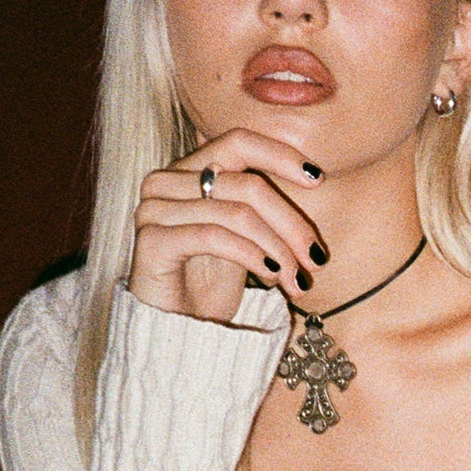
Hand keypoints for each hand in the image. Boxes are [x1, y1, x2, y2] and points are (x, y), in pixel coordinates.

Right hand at [130, 128, 326, 323]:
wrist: (175, 328)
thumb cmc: (212, 281)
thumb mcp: (246, 236)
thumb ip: (264, 206)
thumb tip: (313, 179)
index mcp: (189, 170)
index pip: (239, 142)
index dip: (280, 155)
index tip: (317, 179)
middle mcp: (167, 181)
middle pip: (247, 184)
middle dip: (290, 223)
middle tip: (316, 258)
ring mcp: (155, 208)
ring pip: (237, 213)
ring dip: (278, 248)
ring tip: (297, 278)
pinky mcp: (152, 240)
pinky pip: (215, 237)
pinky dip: (251, 255)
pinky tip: (271, 275)